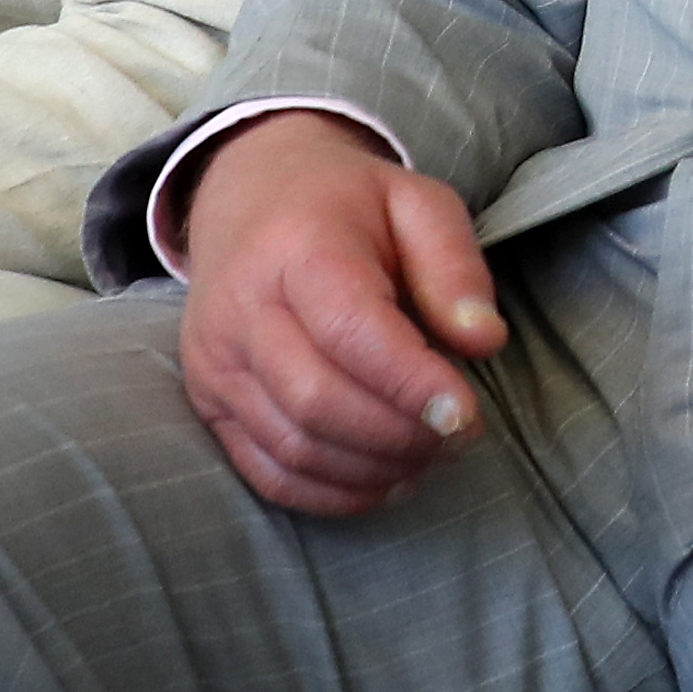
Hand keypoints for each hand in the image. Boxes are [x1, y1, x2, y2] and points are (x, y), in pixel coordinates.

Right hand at [177, 110, 510, 517]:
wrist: (246, 198)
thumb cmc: (346, 206)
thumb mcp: (416, 203)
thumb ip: (454, 266)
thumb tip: (483, 340)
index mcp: (297, 248)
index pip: (350, 332)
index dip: (411, 384)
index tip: (466, 415)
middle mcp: (241, 308)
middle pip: (317, 400)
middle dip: (399, 435)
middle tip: (458, 437)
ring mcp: (215, 360)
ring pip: (293, 446)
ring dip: (372, 469)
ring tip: (428, 455)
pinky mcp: (208, 400)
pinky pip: (267, 472)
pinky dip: (332, 493)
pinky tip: (383, 478)